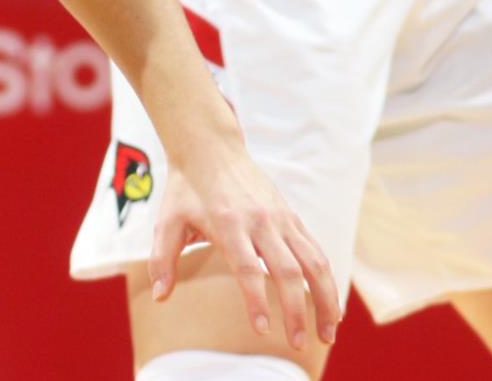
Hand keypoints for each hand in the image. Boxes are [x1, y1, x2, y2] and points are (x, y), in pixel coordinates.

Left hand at [150, 141, 341, 349]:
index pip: (248, 268)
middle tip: (296, 344)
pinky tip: (331, 305)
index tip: (261, 329)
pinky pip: (316, 251)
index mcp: (229, 224)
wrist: (211, 148)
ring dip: (325, 299)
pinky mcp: (292, 217)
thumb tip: (160, 296)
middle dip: (296, 311)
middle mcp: (261, 222)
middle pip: (287, 271)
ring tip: (328, 333)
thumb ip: (162, 259)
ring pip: (314, 262)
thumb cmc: (186, 189)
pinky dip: (327, 279)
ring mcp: (281, 218)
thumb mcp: (166, 220)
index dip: (256, 299)